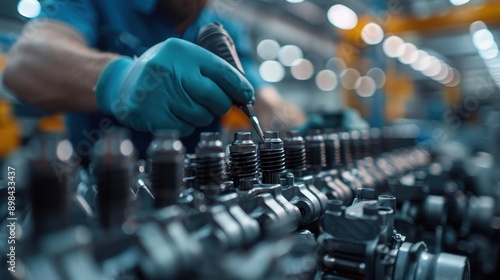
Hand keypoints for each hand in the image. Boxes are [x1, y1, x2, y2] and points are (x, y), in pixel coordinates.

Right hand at [95, 38, 253, 135]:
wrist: (122, 84)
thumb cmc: (161, 72)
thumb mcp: (183, 59)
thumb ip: (210, 72)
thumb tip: (243, 94)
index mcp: (182, 52)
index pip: (223, 72)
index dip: (240, 87)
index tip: (246, 96)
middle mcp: (170, 71)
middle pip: (216, 98)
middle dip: (221, 105)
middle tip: (215, 104)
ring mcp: (159, 95)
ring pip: (202, 116)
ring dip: (200, 115)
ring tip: (185, 105)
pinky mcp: (151, 116)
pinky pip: (185, 129)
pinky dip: (185, 125)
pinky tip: (172, 113)